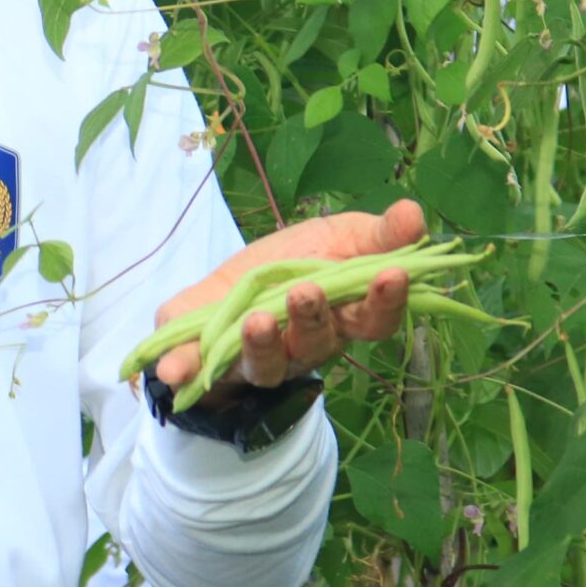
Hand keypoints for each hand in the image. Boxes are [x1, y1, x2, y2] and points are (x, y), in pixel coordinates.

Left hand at [151, 199, 426, 412]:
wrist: (233, 286)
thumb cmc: (296, 262)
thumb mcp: (338, 237)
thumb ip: (377, 234)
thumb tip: (414, 214)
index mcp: (342, 317)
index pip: (373, 319)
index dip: (385, 301)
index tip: (392, 274)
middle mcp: (304, 347)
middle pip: (316, 344)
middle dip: (311, 319)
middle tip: (305, 292)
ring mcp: (257, 359)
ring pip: (265, 364)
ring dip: (260, 345)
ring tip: (255, 321)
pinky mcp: (209, 358)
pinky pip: (197, 372)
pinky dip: (185, 370)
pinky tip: (170, 371)